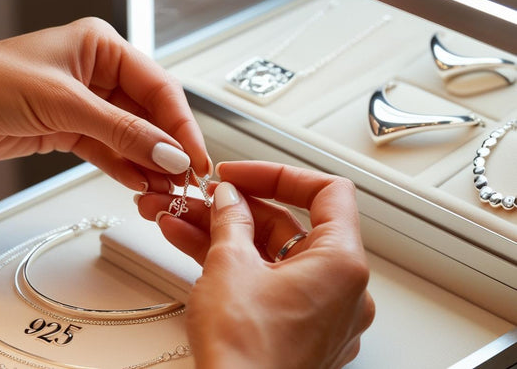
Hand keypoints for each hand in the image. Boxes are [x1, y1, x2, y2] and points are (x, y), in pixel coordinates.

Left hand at [0, 17, 208, 191]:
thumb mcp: (66, 104)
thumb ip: (123, 131)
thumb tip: (168, 152)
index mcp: (100, 46)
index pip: (158, 87)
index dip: (180, 124)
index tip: (195, 156)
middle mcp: (96, 73)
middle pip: (148, 114)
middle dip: (166, 148)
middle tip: (184, 178)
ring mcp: (83, 104)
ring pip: (130, 136)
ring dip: (147, 163)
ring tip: (163, 189)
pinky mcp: (68, 130)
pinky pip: (107, 151)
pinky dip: (123, 168)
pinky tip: (138, 184)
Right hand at [135, 161, 374, 368]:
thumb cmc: (245, 355)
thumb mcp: (229, 266)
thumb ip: (231, 220)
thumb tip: (229, 199)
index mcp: (342, 265)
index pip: (326, 193)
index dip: (278, 175)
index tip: (240, 175)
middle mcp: (343, 291)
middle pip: (292, 227)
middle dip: (240, 210)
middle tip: (203, 200)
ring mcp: (321, 316)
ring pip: (273, 258)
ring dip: (228, 237)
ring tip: (182, 220)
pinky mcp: (298, 334)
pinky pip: (270, 286)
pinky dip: (237, 268)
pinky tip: (194, 250)